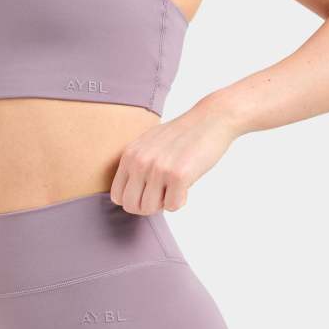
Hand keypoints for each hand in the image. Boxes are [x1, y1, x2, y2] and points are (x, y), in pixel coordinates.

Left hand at [108, 105, 241, 214]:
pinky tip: (186, 184)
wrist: (211, 119)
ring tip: (175, 185)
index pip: (117, 196)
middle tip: (163, 192)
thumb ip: (135, 165)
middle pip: (131, 206)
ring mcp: (158, 168)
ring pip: (149, 209)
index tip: (149, 192)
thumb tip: (127, 196)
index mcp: (130, 155)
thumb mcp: (149, 144)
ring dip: (164, 202)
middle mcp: (140, 161)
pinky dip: (181, 200)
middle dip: (148, 205)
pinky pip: (172, 206)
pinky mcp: (178, 175)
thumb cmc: (182, 135)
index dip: (135, 199)